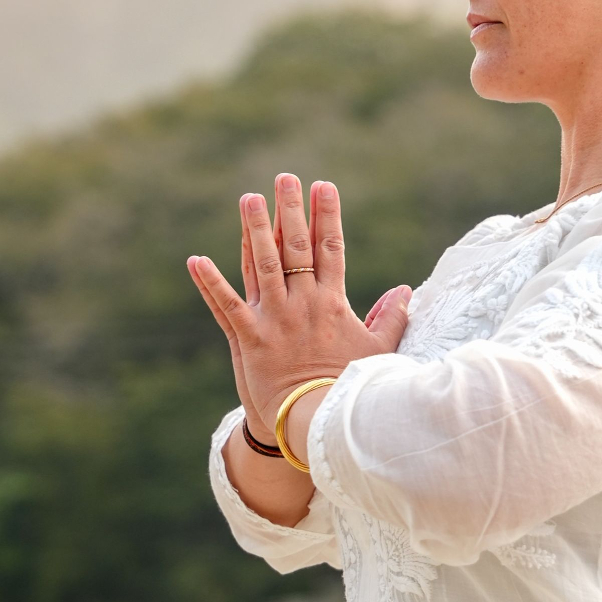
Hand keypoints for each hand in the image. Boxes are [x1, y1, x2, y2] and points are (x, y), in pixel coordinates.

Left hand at [188, 174, 411, 434]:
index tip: (324, 186)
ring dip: (254, 230)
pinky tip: (195, 260)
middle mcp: (302, 304)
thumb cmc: (349, 389)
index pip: (331, 249)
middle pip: (295, 247)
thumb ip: (391, 318)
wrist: (316, 424)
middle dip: (291, 210)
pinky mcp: (248, 339)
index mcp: (332, 303)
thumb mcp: (376, 351)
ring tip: (248, 198)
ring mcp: (273, 319)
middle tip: (285, 177)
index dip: (327, 216)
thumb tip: (406, 290)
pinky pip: (226, 306)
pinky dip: (210, 283)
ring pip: (262, 265)